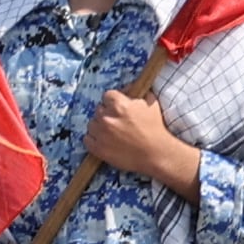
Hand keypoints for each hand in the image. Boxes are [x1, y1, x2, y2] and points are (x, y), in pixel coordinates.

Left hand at [85, 84, 200, 196]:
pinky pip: (86, 139)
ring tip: (111, 132)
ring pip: (91, 123)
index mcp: (119, 105)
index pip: (107, 95)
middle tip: (117, 121)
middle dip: (107, 113)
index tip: (117, 107)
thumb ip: (138, 94)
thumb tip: (129, 88)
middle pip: (99, 109)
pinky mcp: (98, 148)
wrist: (156, 154)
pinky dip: (93, 139)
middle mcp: (107, 117)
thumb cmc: (155, 129)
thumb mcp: (151, 105)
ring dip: (99, 126)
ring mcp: (101, 133)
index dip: (113, 101)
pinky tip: (103, 141)